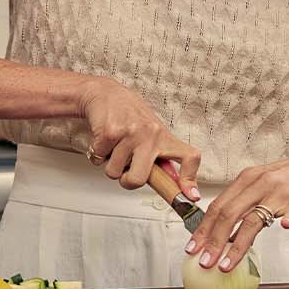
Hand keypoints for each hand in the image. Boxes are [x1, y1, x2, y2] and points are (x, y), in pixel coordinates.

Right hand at [77, 77, 201, 197]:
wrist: (106, 93)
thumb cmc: (130, 115)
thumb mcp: (152, 132)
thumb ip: (161, 157)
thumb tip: (173, 181)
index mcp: (164, 137)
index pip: (189, 156)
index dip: (190, 179)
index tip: (190, 195)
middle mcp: (150, 134)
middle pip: (138, 179)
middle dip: (127, 181)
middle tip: (125, 171)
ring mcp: (130, 133)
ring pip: (113, 172)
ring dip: (109, 164)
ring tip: (115, 146)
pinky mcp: (109, 132)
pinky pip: (99, 159)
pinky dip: (97, 153)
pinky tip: (104, 139)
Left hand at [185, 152, 288, 272]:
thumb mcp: (261, 184)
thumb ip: (243, 205)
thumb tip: (224, 235)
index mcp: (246, 179)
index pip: (217, 206)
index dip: (203, 229)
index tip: (192, 248)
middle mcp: (260, 184)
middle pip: (229, 214)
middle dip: (213, 241)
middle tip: (204, 262)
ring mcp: (280, 193)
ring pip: (253, 220)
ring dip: (236, 245)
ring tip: (225, 264)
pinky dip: (286, 219)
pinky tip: (284, 227)